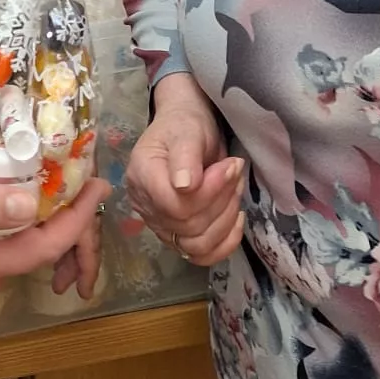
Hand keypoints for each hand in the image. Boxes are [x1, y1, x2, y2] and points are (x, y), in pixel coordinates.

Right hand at [0, 164, 110, 296]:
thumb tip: (31, 204)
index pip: (39, 247)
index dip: (74, 219)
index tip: (97, 185)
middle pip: (34, 255)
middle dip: (67, 225)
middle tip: (87, 184)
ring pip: (16, 251)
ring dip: (46, 223)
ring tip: (66, 189)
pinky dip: (20, 222)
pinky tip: (23, 200)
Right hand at [125, 71, 246, 264]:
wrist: (187, 130)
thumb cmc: (186, 124)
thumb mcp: (187, 130)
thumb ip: (185, 156)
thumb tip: (184, 186)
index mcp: (142, 175)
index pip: (173, 204)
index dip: (208, 192)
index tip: (231, 165)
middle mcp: (145, 205)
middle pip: (187, 226)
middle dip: (221, 200)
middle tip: (236, 171)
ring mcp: (159, 224)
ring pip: (196, 245)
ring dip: (225, 220)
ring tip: (235, 189)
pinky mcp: (176, 235)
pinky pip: (201, 255)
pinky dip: (225, 243)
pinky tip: (237, 220)